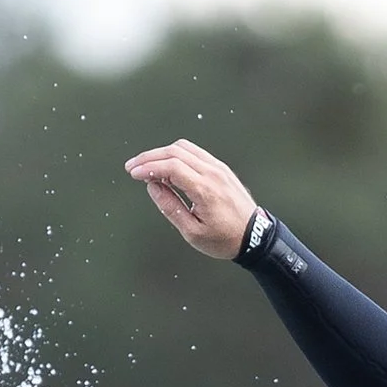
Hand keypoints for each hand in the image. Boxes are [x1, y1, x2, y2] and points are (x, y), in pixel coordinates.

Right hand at [124, 138, 256, 260]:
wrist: (254, 235)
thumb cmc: (224, 238)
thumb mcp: (192, 232)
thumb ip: (170, 207)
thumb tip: (153, 187)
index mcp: (205, 190)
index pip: (172, 167)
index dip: (148, 167)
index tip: (133, 173)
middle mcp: (212, 173)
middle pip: (175, 152)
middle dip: (149, 157)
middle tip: (132, 166)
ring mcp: (218, 167)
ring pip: (184, 148)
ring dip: (162, 153)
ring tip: (146, 166)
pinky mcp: (220, 167)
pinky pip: (194, 152)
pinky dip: (176, 154)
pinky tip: (166, 165)